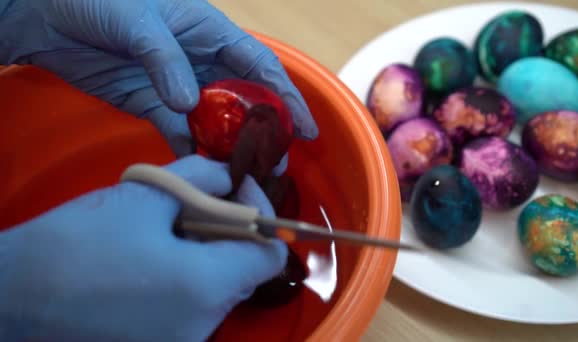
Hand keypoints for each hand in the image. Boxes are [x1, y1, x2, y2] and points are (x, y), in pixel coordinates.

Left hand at [0, 0, 318, 155]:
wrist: (46, 15)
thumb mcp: (137, 20)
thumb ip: (165, 60)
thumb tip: (189, 103)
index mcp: (209, 31)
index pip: (259, 65)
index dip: (286, 96)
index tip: (305, 127)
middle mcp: (201, 60)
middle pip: (244, 100)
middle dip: (264, 131)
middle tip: (278, 163)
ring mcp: (177, 85)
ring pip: (215, 121)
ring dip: (231, 147)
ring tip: (247, 176)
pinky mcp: (153, 105)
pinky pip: (179, 132)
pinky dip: (192, 151)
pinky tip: (204, 172)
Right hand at [0, 155, 286, 340]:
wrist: (12, 296)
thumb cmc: (77, 241)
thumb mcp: (144, 194)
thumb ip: (201, 177)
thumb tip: (229, 176)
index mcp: (206, 286)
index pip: (271, 255)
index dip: (260, 216)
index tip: (232, 193)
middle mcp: (203, 325)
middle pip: (245, 272)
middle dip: (230, 232)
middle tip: (197, 204)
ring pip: (219, 290)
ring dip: (207, 255)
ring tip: (168, 230)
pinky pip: (193, 309)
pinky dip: (188, 280)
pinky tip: (152, 261)